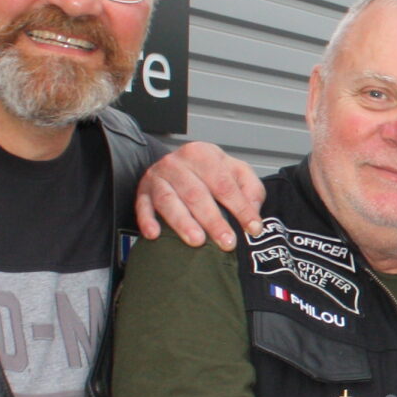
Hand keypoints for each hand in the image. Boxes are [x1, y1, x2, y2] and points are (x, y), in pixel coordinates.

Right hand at [135, 142, 264, 247]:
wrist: (177, 164)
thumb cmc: (211, 172)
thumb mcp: (236, 172)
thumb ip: (251, 190)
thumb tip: (253, 215)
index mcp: (203, 154)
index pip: (224, 183)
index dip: (241, 207)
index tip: (253, 229)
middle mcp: (177, 162)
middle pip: (197, 194)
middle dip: (214, 220)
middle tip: (227, 242)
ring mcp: (157, 176)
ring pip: (169, 200)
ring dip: (183, 222)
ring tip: (197, 241)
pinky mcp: (143, 191)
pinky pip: (142, 206)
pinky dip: (147, 220)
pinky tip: (154, 235)